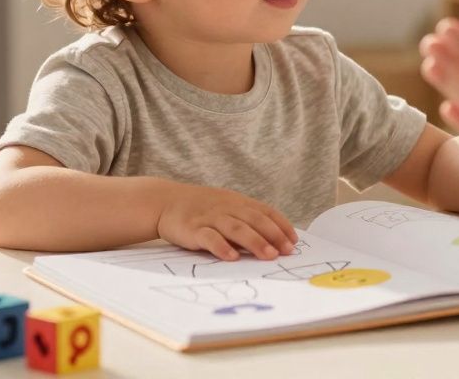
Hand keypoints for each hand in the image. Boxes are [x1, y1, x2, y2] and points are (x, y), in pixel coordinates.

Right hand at [156, 184, 298, 260]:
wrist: (165, 201)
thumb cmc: (201, 208)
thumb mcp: (226, 207)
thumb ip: (246, 220)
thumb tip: (273, 241)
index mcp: (238, 202)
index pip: (265, 212)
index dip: (281, 225)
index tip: (293, 241)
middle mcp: (227, 208)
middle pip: (254, 220)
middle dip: (273, 235)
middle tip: (286, 251)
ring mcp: (210, 218)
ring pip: (236, 228)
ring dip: (255, 241)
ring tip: (268, 255)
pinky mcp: (193, 229)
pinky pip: (209, 238)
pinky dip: (222, 247)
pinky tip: (232, 257)